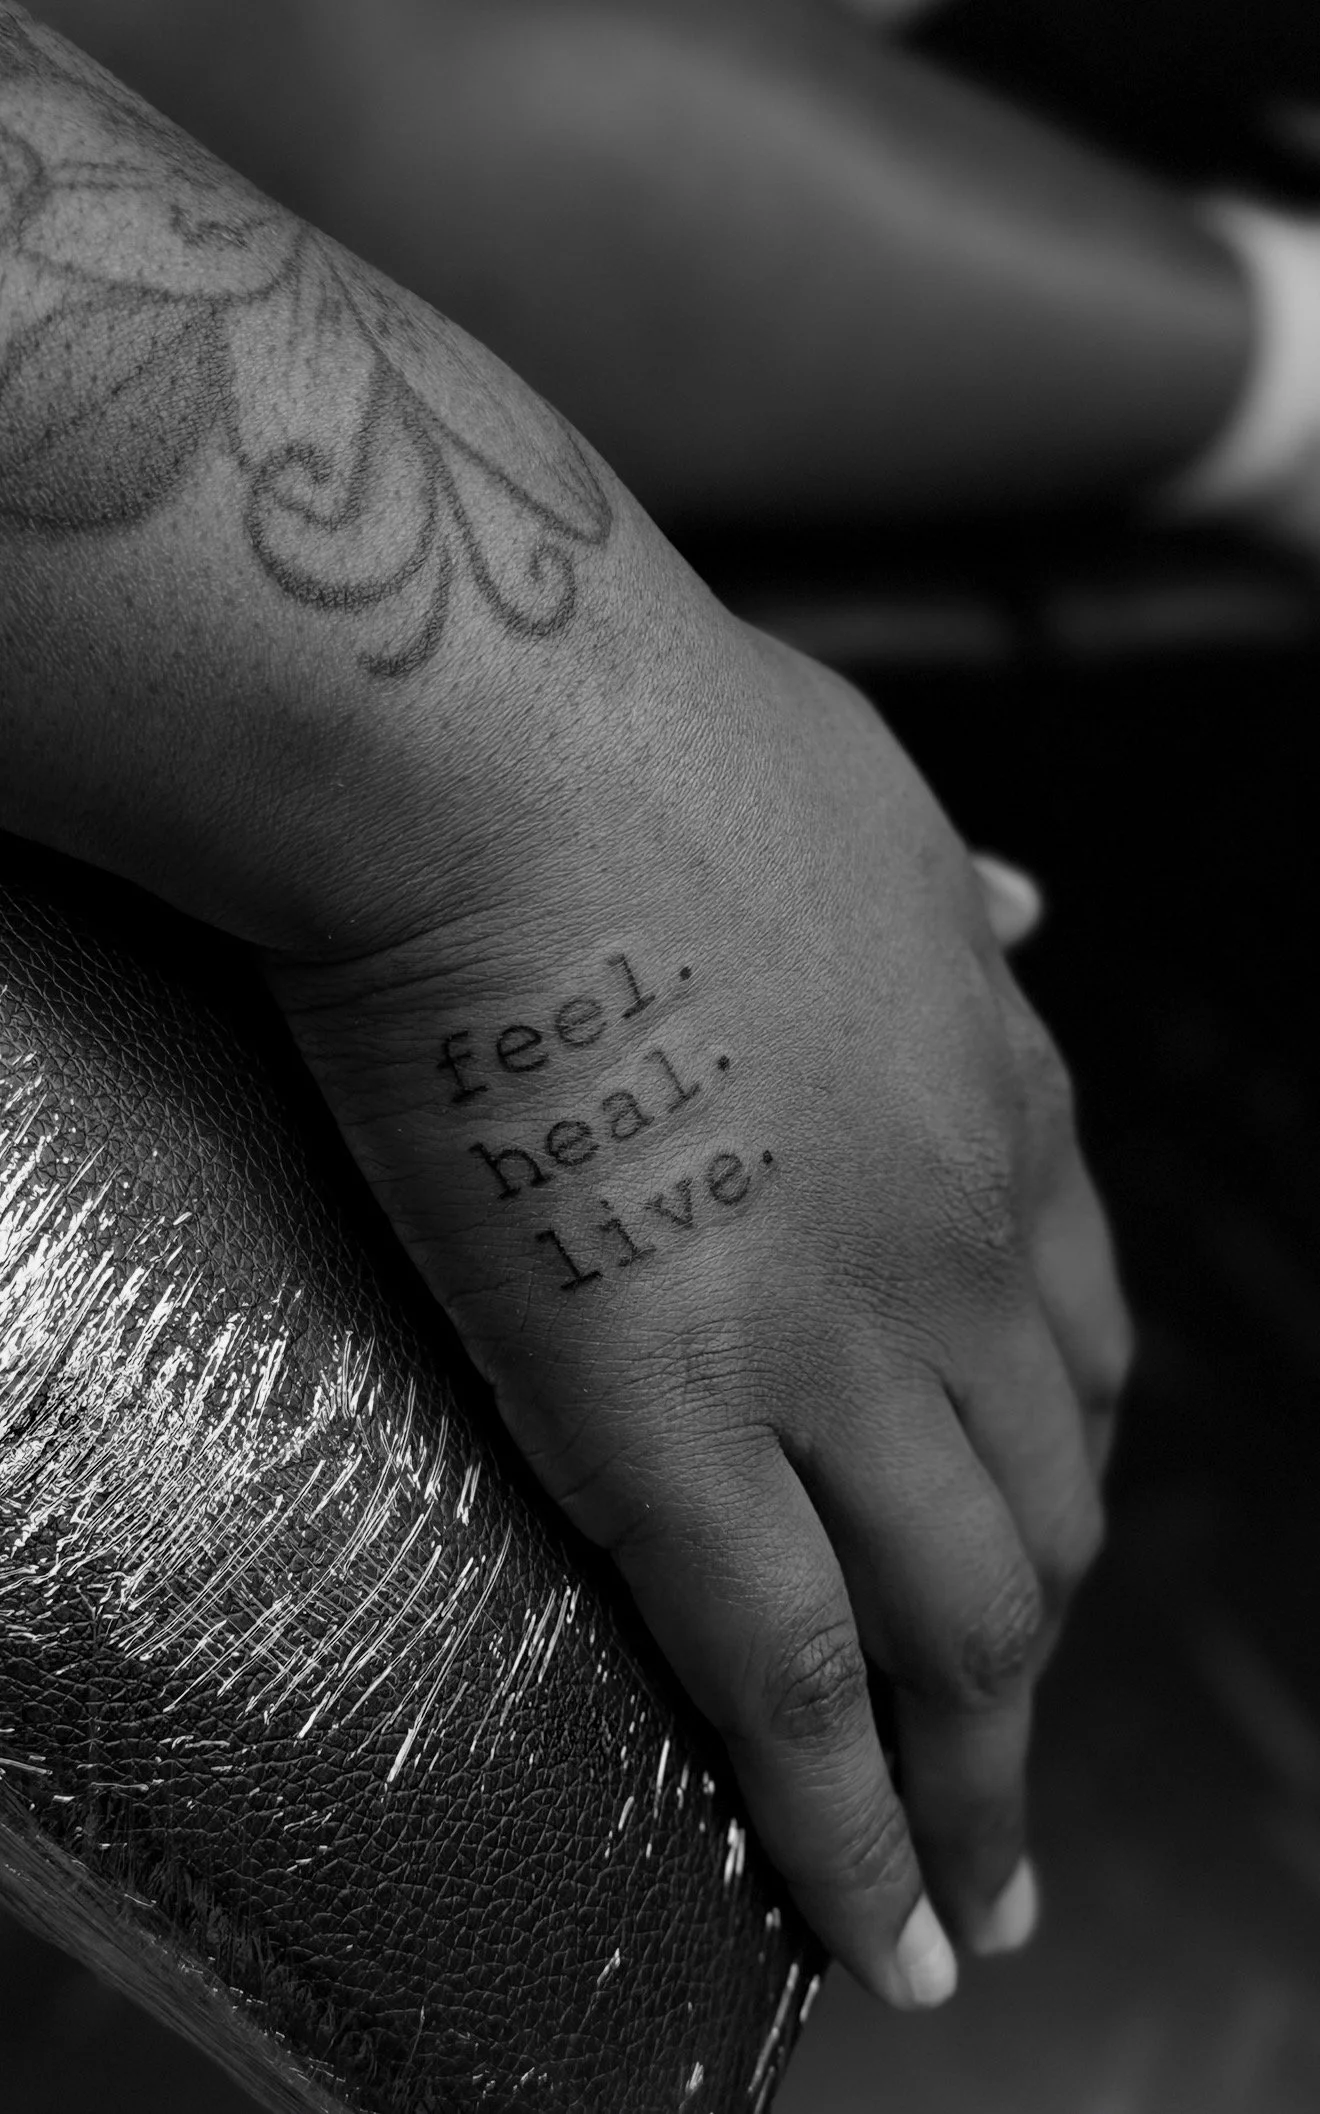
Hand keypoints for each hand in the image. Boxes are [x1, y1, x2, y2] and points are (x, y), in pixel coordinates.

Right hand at [261, 588, 1131, 2005]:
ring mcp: (833, 1344)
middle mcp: (959, 1245)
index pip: (1082, 1339)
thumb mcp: (877, 796)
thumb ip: (959, 897)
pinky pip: (795, 1681)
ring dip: (983, 1785)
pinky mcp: (677, 1418)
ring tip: (979, 1903)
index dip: (1072, 1465)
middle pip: (1047, 1503)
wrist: (503, 733)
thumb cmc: (652, 728)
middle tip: (1014, 1750)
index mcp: (999, 1101)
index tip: (1046, 1537)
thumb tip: (1038, 906)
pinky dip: (856, 1834)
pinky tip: (887, 1938)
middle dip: (1044, 1645)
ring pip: (966, 1622)